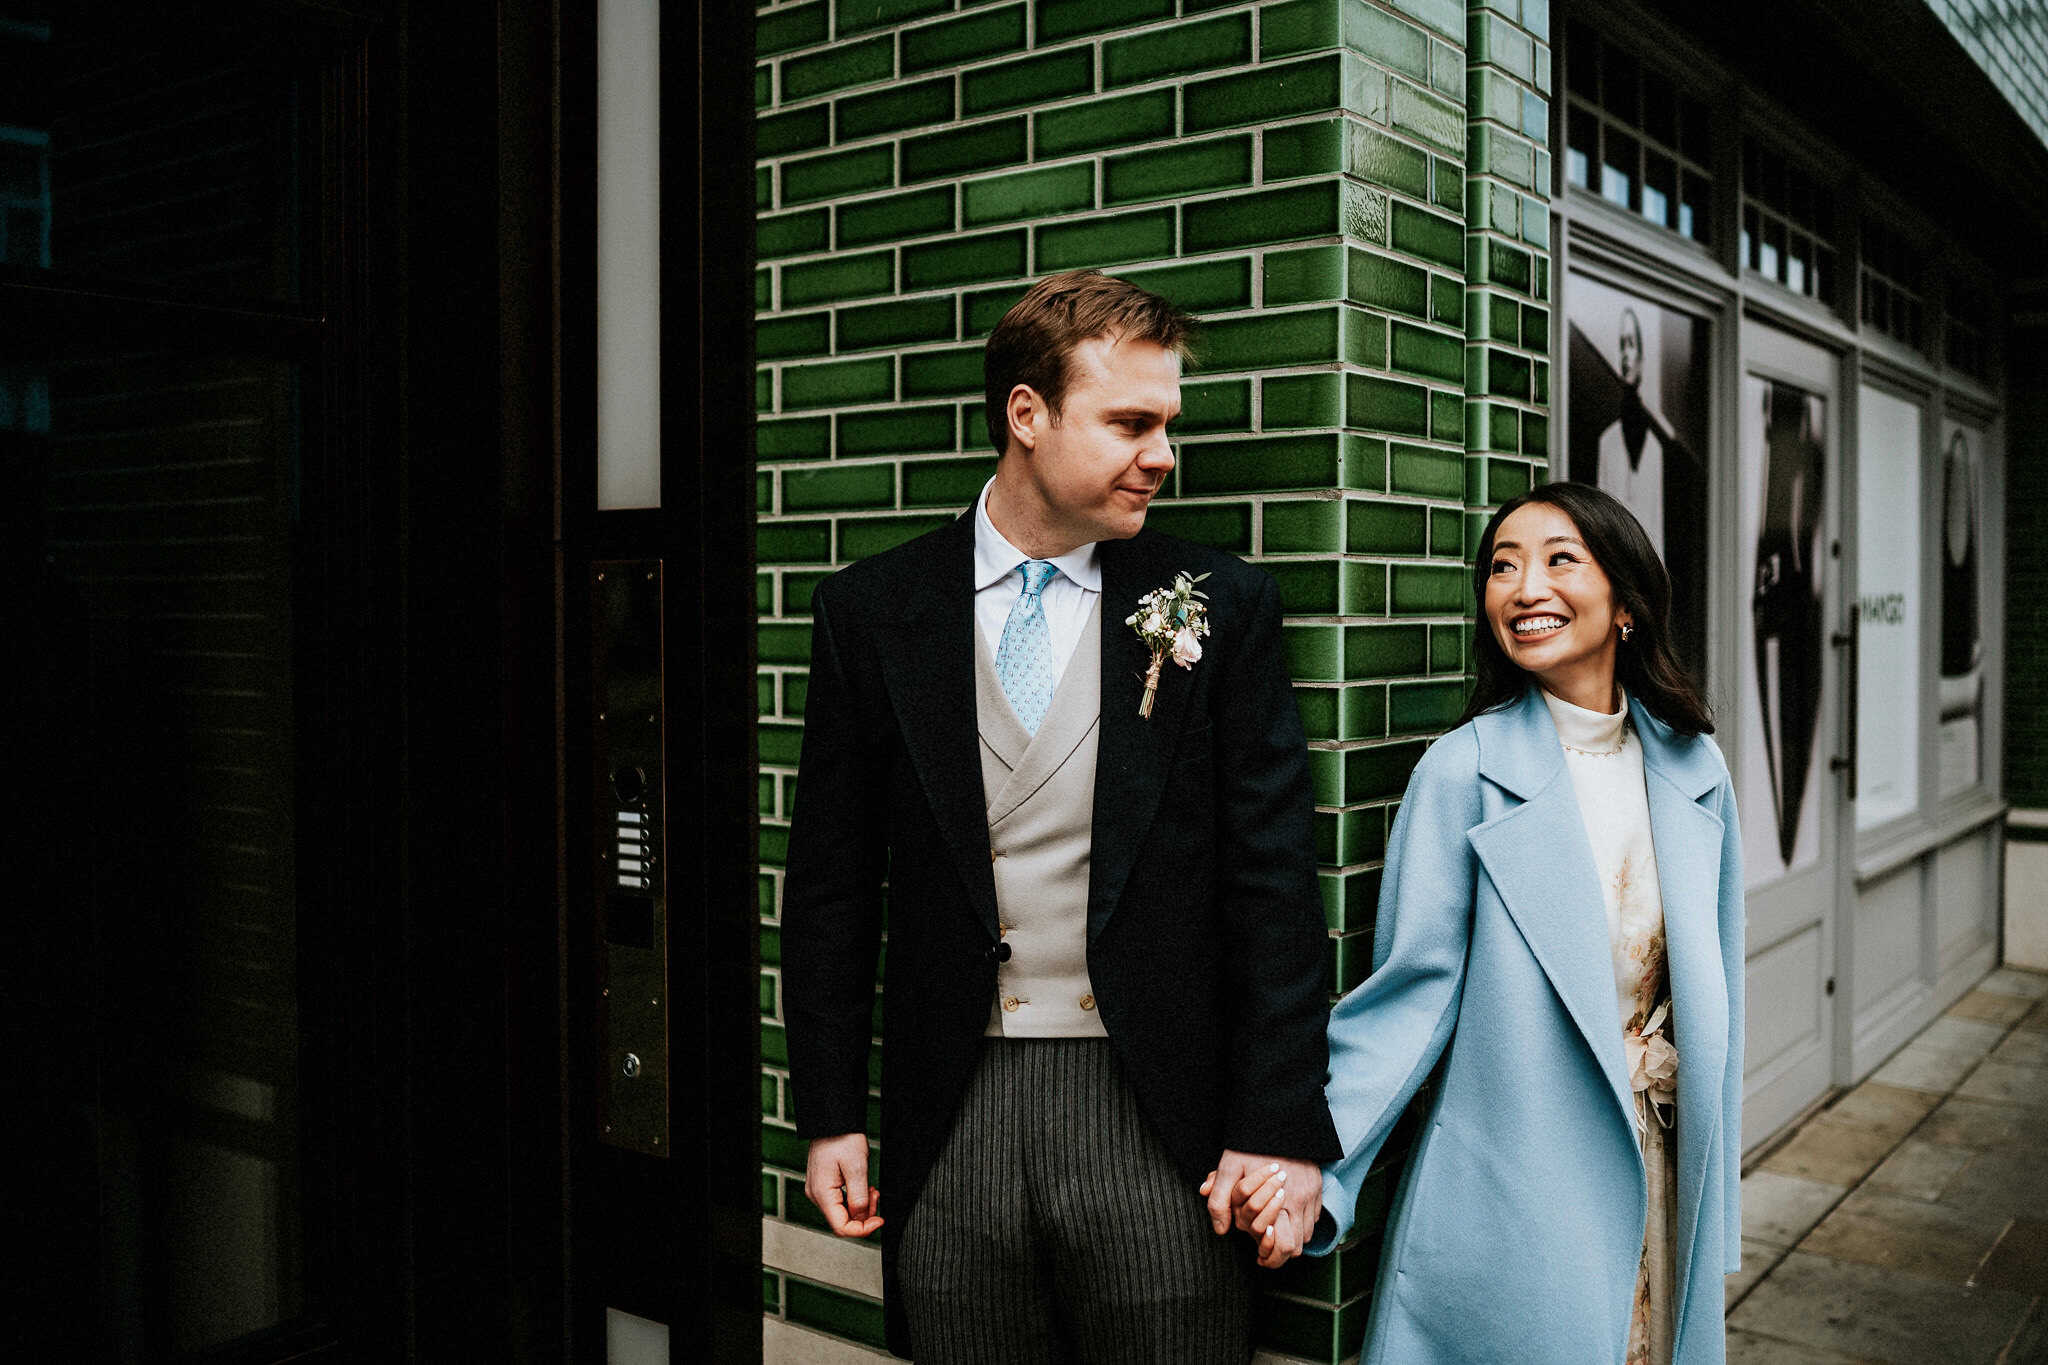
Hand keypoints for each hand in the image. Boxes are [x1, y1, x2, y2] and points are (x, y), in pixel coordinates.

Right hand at [805, 1132, 882, 1237]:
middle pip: (842, 1221)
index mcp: (822, 1194)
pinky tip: (863, 1187)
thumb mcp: (857, 1169)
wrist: (833, 1121)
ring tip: (871, 1190)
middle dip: (863, 1215)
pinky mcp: (823, 1184)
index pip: (841, 1227)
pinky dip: (854, 1198)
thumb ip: (859, 1198)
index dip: (862, 1229)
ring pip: (842, 1212)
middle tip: (875, 1196)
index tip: (879, 1220)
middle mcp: (816, 1195)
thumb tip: (862, 1218)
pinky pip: (839, 1200)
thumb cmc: (842, 1138)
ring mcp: (818, 1190)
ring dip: (860, 1206)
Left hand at [1199, 1151, 1320, 1267]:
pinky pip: (1314, 1216)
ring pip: (1307, 1233)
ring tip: (1274, 1230)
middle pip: (1298, 1246)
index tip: (1258, 1256)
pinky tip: (1285, 1214)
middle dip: (1280, 1252)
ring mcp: (1312, 1193)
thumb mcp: (1229, 1167)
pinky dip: (1301, 1222)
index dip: (1270, 1257)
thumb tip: (1220, 1229)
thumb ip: (1220, 1199)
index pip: (1284, 1246)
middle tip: (1264, 1248)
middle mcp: (1301, 1200)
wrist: (1278, 1116)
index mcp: (1281, 1200)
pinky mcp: (1318, 1186)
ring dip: (1291, 1236)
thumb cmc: (1250, 1143)